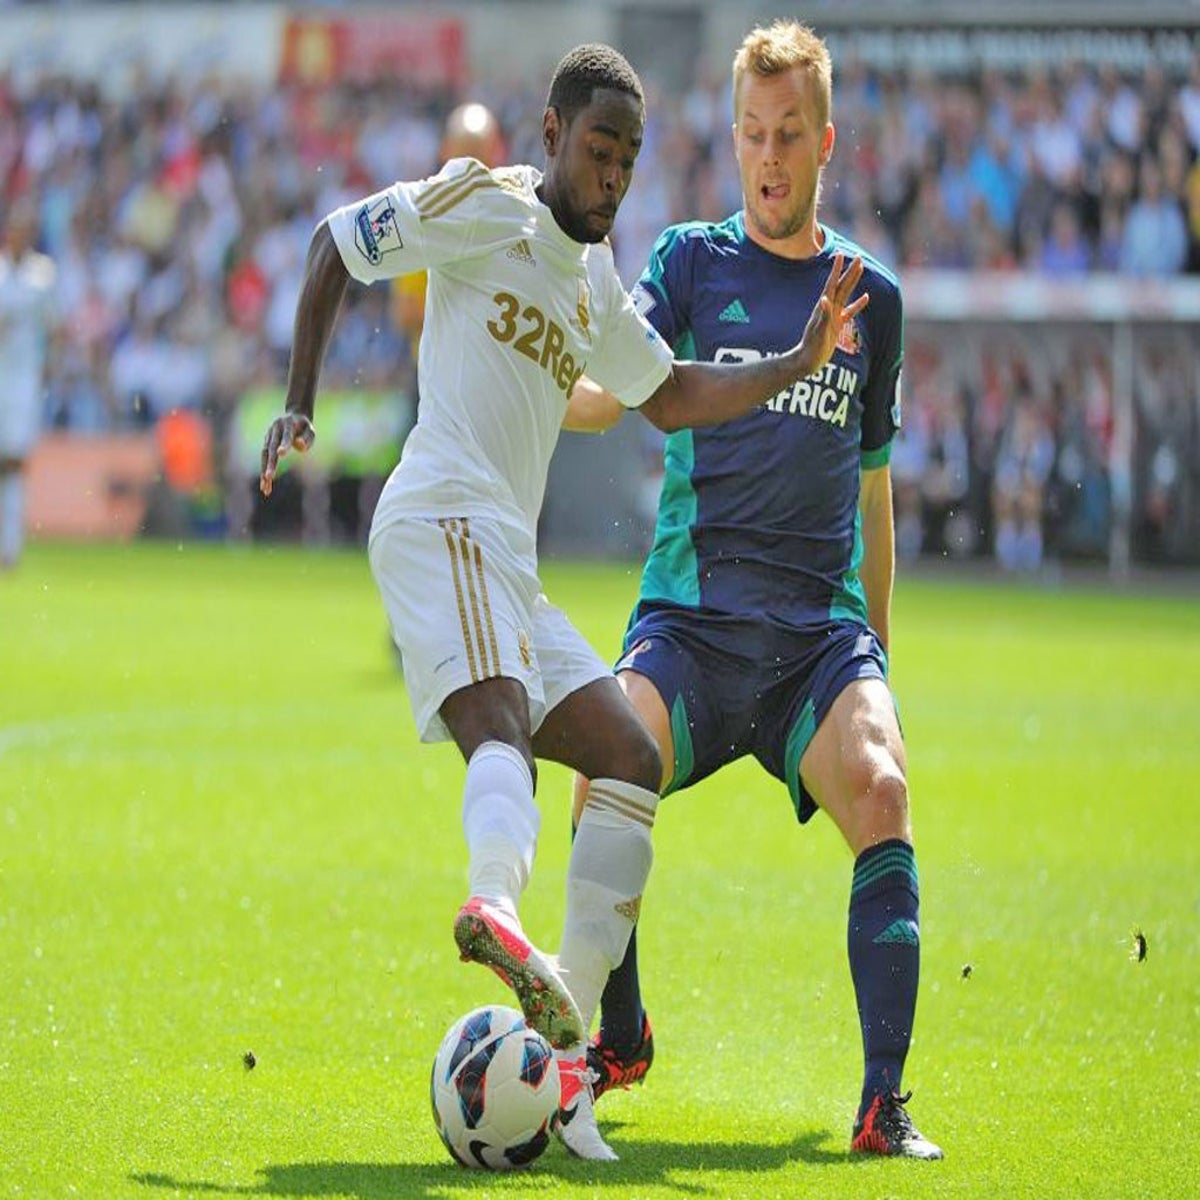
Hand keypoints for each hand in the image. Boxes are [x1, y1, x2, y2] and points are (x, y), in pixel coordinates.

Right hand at [259, 412, 314, 495]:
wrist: (292, 416)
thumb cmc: (304, 426)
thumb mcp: (310, 429)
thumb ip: (307, 437)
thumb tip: (300, 446)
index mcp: (288, 424)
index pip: (286, 436)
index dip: (284, 444)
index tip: (281, 454)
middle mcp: (275, 429)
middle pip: (271, 448)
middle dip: (270, 463)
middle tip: (269, 477)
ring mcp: (268, 436)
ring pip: (265, 455)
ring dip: (264, 471)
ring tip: (265, 488)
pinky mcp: (266, 443)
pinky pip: (264, 458)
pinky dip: (264, 471)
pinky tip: (265, 485)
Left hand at [795, 253, 869, 377]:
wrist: (807, 361)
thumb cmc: (812, 347)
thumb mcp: (818, 331)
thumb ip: (823, 315)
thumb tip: (825, 299)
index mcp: (824, 307)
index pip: (832, 284)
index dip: (836, 270)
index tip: (841, 255)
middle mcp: (828, 309)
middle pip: (841, 286)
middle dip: (849, 271)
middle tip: (858, 257)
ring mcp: (833, 316)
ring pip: (846, 295)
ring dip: (853, 282)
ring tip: (861, 268)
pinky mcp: (837, 325)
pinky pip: (850, 311)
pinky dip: (858, 304)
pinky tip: (866, 297)